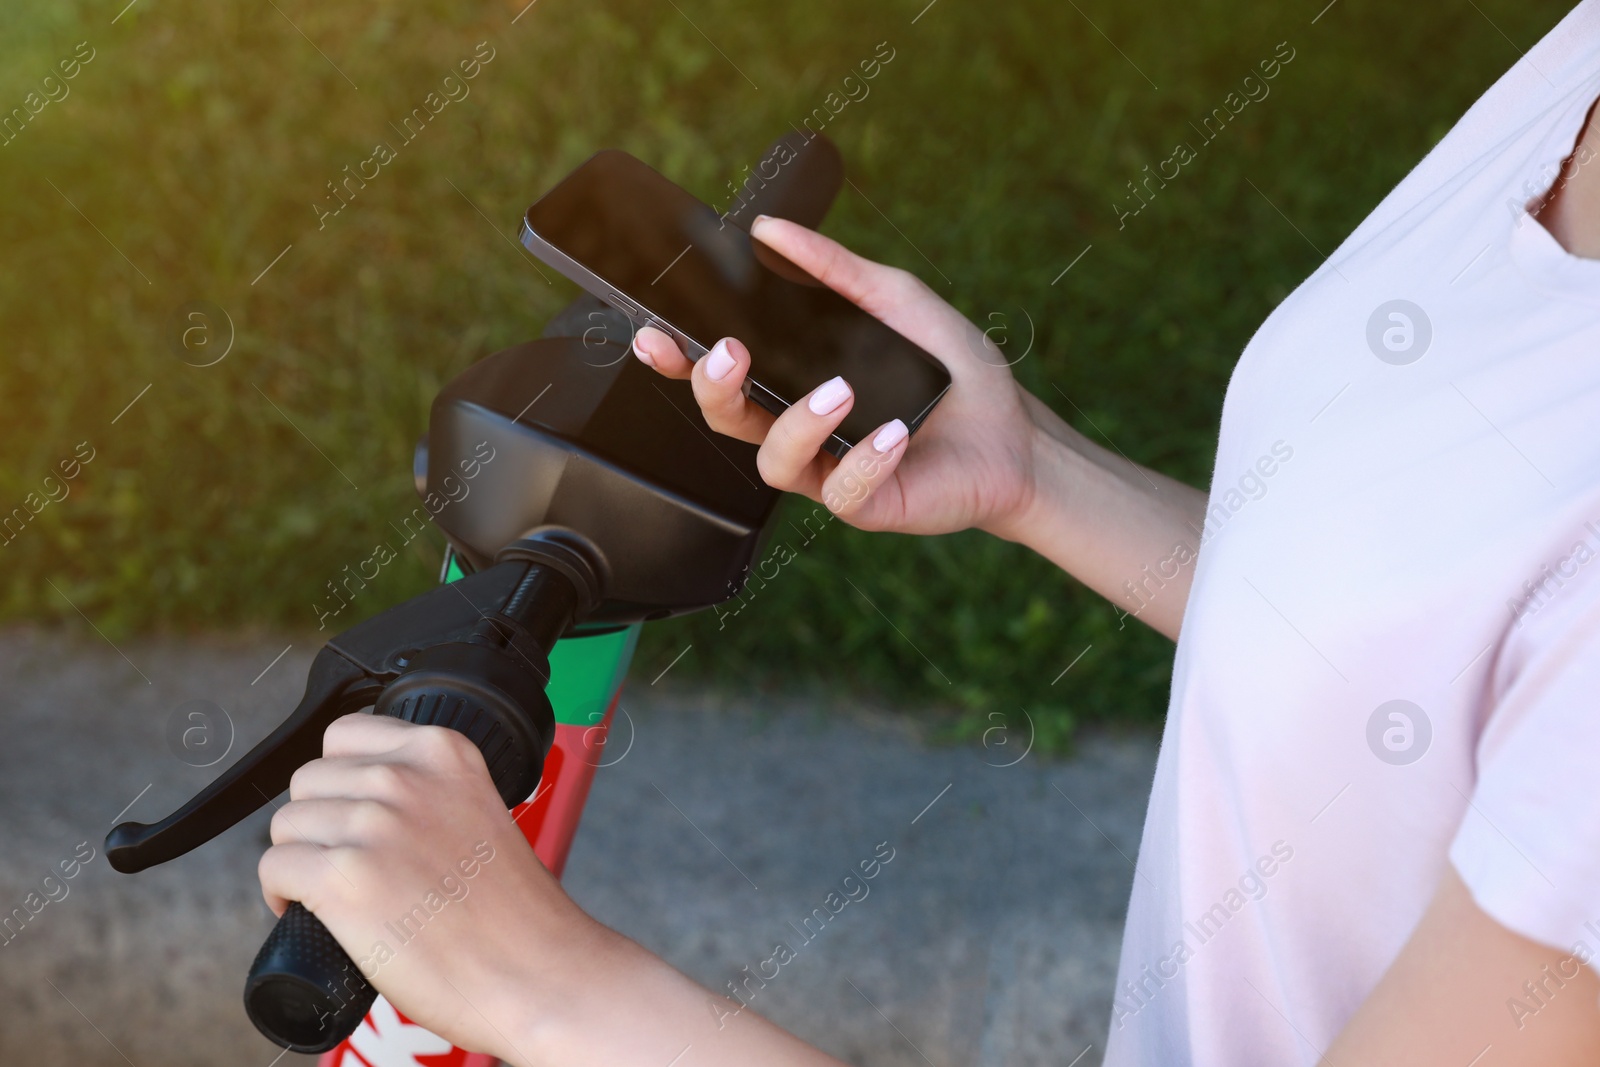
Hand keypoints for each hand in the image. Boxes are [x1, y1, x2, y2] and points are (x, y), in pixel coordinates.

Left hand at [257, 714, 621, 1064]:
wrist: (535, 970)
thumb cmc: (514, 911)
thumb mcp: (482, 810)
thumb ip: (435, 791)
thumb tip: (371, 802)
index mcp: (443, 752)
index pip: (345, 735)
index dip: (339, 780)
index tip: (349, 812)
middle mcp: (405, 776)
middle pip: (309, 781)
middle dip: (316, 822)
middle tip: (340, 860)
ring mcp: (373, 824)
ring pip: (285, 825)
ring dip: (298, 858)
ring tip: (325, 891)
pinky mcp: (344, 877)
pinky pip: (275, 867)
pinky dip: (279, 893)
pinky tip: (306, 911)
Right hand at [632, 215, 1044, 539]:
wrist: (1016, 436)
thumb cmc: (952, 372)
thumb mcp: (894, 300)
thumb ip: (834, 270)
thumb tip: (771, 230)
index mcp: (795, 381)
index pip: (722, 373)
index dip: (679, 359)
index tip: (656, 332)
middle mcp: (802, 429)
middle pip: (727, 418)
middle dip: (714, 387)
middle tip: (730, 353)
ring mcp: (828, 470)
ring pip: (773, 462)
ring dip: (795, 425)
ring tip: (837, 392)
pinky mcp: (865, 504)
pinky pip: (842, 491)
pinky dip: (865, 459)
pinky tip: (893, 433)